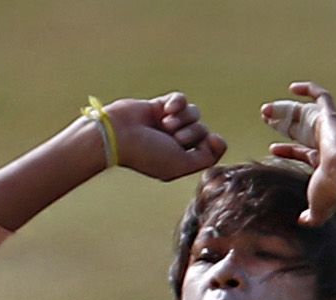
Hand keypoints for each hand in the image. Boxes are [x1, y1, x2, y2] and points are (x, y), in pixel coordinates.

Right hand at [107, 92, 226, 181]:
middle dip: (191, 132)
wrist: (118, 135)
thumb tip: (218, 139)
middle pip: (203, 129)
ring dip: (183, 118)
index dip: (212, 143)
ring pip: (194, 113)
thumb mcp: (181, 164)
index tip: (209, 140)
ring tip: (165, 124)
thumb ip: (206, 158)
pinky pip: (181, 99)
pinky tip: (166, 109)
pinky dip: (177, 102)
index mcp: (182, 160)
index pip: (211, 148)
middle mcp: (176, 143)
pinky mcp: (160, 106)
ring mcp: (168, 124)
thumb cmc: (147, 153)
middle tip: (173, 138)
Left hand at [262, 81, 335, 226]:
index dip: (286, 150)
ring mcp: (328, 128)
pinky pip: (321, 96)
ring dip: (284, 110)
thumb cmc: (331, 191)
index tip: (271, 148)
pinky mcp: (330, 116)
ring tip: (265, 110)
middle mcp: (325, 143)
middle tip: (264, 120)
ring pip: (304, 114)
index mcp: (322, 161)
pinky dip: (309, 89)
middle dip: (281, 125)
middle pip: (299, 130)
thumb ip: (309, 217)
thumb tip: (302, 223)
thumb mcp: (316, 208)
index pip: (301, 152)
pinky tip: (292, 88)